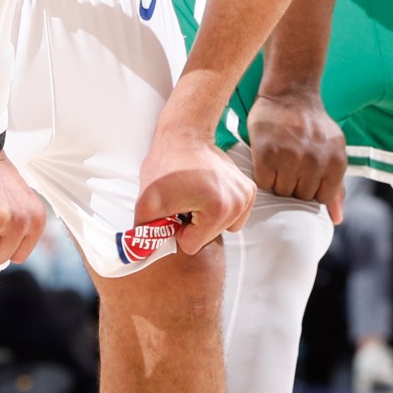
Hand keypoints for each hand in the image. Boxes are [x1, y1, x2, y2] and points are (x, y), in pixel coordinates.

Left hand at [134, 129, 252, 254]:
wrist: (185, 135)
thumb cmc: (165, 166)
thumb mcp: (147, 201)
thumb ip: (144, 234)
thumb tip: (142, 257)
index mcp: (218, 210)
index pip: (191, 245)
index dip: (177, 230)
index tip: (174, 209)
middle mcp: (238, 205)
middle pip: (208, 238)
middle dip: (192, 225)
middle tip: (183, 201)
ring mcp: (246, 197)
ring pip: (222, 229)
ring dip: (205, 219)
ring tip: (195, 197)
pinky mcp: (250, 190)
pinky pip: (233, 217)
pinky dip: (220, 211)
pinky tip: (208, 194)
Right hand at [248, 89, 346, 220]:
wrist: (290, 93)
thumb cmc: (313, 126)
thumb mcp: (333, 152)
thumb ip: (336, 186)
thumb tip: (337, 220)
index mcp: (336, 163)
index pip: (321, 198)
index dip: (311, 190)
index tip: (305, 175)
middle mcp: (315, 162)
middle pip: (300, 197)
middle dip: (294, 185)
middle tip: (290, 165)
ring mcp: (291, 158)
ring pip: (281, 192)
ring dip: (278, 181)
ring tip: (279, 162)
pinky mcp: (267, 154)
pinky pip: (263, 182)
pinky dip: (263, 175)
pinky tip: (268, 159)